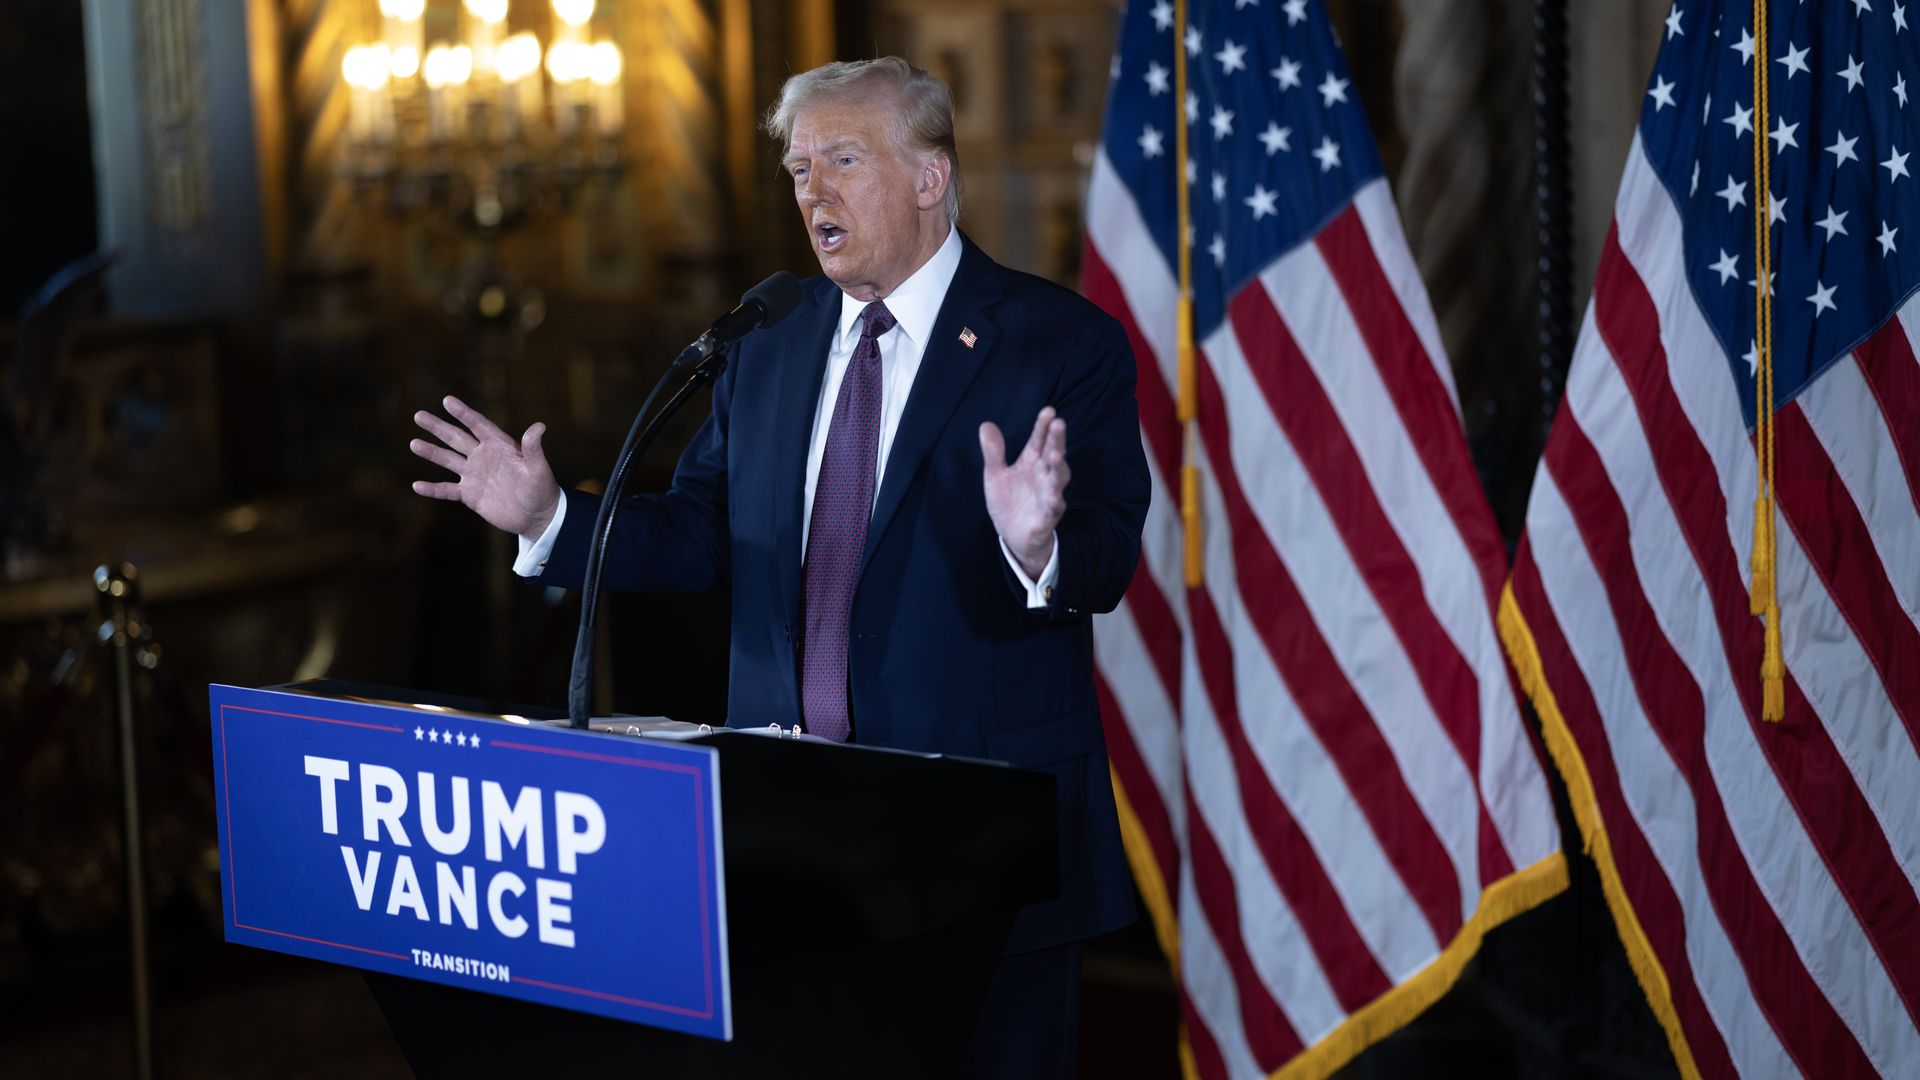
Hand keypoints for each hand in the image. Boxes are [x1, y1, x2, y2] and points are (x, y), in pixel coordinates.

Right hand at [410, 395, 561, 538]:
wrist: (537, 517)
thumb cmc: (542, 490)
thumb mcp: (538, 469)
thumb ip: (534, 449)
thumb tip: (540, 426)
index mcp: (499, 446)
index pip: (478, 425)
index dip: (463, 413)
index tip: (447, 400)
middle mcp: (483, 457)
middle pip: (457, 438)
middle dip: (438, 427)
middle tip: (418, 415)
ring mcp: (475, 475)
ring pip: (448, 460)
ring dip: (431, 452)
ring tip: (413, 443)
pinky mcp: (470, 495)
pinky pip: (447, 490)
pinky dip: (433, 489)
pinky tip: (416, 486)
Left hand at [979, 406, 1067, 578]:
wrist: (1013, 535)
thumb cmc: (1009, 501)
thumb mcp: (995, 475)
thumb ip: (993, 452)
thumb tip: (985, 424)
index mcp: (1032, 462)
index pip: (1039, 440)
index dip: (1043, 426)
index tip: (1048, 411)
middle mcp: (1044, 475)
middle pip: (1053, 454)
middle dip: (1057, 440)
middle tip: (1059, 423)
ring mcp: (1048, 495)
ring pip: (1058, 479)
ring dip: (1059, 467)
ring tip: (1055, 455)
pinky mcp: (1047, 517)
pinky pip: (1052, 509)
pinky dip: (1053, 502)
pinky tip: (1052, 496)